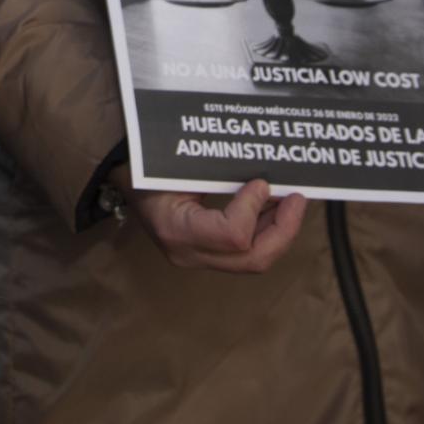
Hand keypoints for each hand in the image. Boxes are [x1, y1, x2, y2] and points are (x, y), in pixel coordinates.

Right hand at [126, 180, 306, 272]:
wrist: (125, 176)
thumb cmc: (148, 164)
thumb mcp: (178, 164)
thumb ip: (218, 170)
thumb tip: (264, 172)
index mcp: (176, 230)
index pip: (232, 236)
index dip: (254, 209)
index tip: (260, 182)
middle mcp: (189, 253)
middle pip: (252, 259)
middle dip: (284, 230)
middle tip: (298, 199)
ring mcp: (198, 258)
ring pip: (255, 260)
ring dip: (280, 230)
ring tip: (291, 202)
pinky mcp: (207, 254)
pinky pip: (246, 252)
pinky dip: (266, 230)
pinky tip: (274, 209)